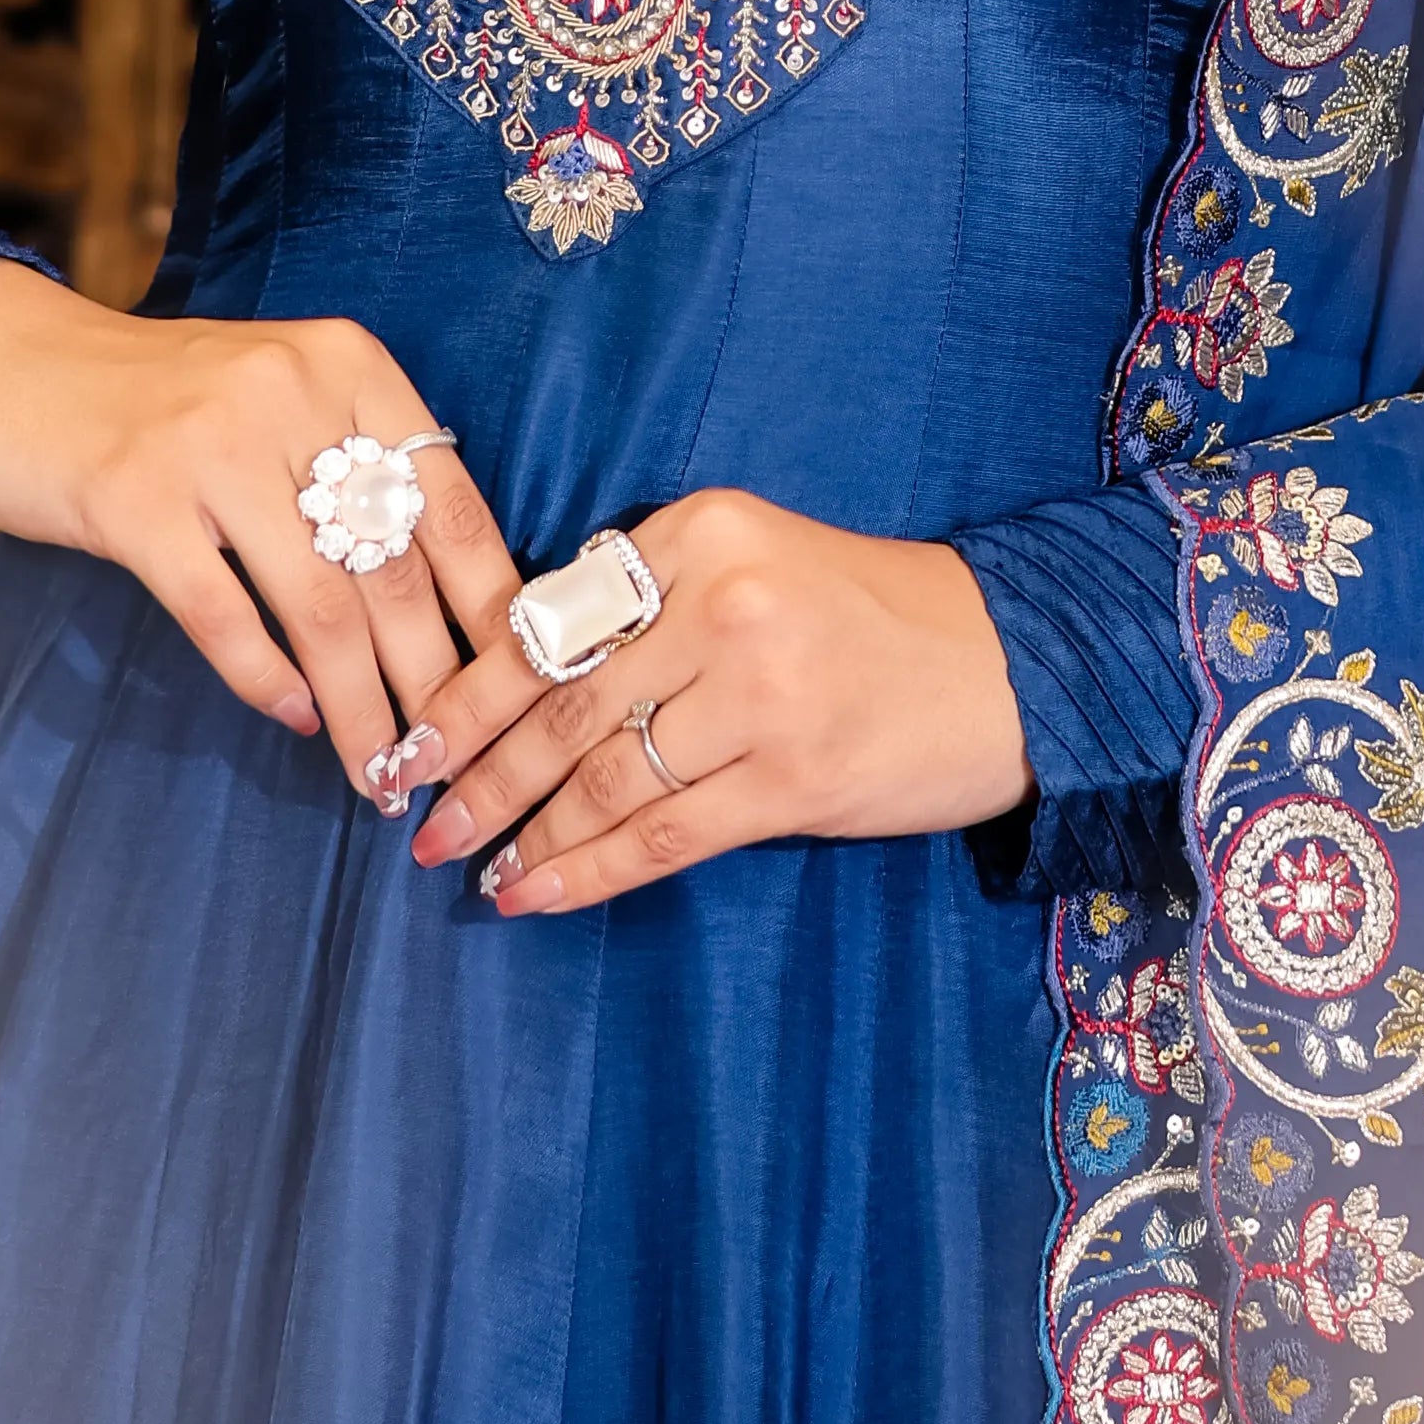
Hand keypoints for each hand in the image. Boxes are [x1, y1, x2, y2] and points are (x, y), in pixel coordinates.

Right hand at [0, 259, 517, 796]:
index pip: (453, 503)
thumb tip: (450, 602)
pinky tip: (293, 718)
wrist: (5, 363)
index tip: (519, 691)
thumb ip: (355, 468)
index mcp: (348, 365)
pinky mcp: (134, 498)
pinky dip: (265, 678)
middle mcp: (291, 393)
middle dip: (433, 682)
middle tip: (451, 761)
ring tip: (379, 771)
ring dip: (359, 706)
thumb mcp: (277, 399)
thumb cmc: (161, 402)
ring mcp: (209, 445)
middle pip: (394, 567)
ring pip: (320, 607)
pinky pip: (222, 615)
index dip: (491, 609)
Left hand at [404, 487, 1030, 915]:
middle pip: (563, 703)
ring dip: (524, 831)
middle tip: (416, 816)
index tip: (410, 741)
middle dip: (478, 771)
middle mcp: (723, 601)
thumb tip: (515, 671)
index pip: (553, 621)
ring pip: (603, 775)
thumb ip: (649, 599)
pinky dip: (588, 870)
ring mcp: (760, 692)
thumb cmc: (869, 614)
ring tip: (470, 865)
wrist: (1012, 663)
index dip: (469, 692)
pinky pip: (663, 835)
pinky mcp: (793, 776)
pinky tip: (537, 893)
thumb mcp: (754, 559)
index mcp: (700, 531)